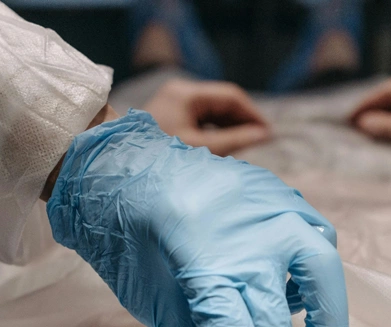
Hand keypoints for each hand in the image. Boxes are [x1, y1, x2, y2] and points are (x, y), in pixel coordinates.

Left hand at [48, 109, 347, 326]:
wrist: (126, 173)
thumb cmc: (132, 248)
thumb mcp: (154, 307)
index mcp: (206, 271)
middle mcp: (249, 241)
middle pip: (278, 326)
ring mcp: (272, 212)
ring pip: (320, 271)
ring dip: (328, 322)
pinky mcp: (281, 197)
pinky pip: (315, 238)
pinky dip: (317, 276)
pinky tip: (305, 302)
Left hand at [143, 79, 270, 155]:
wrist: (122, 170)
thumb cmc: (160, 160)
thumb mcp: (202, 150)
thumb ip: (236, 141)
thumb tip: (265, 135)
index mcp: (186, 94)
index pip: (230, 96)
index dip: (252, 114)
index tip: (268, 133)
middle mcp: (178, 92)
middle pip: (221, 103)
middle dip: (241, 122)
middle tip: (259, 142)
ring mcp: (172, 104)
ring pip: (211, 113)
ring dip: (229, 128)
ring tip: (244, 147)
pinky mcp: (168, 118)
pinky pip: (198, 122)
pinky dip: (214, 133)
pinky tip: (223, 148)